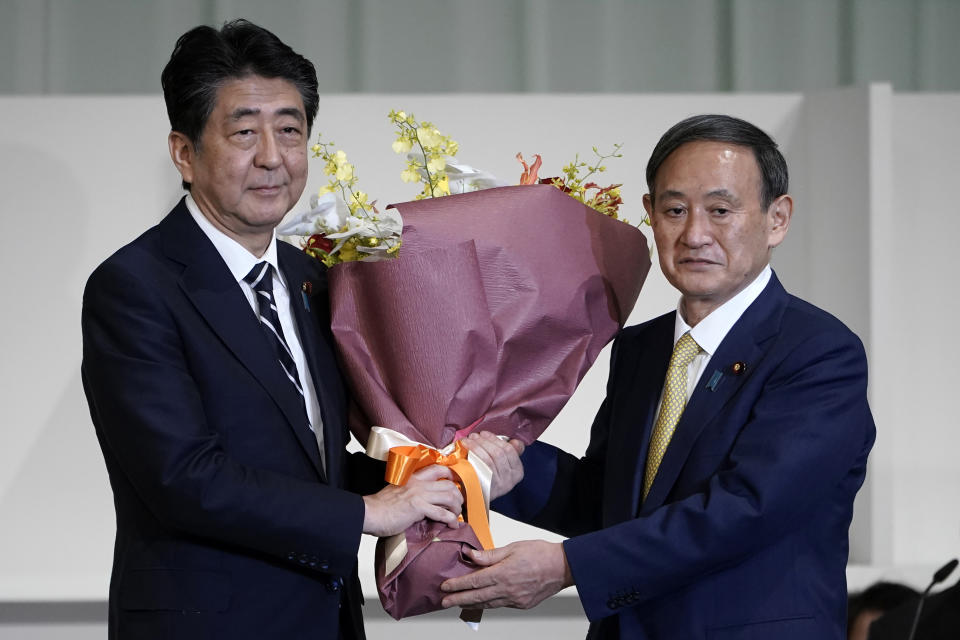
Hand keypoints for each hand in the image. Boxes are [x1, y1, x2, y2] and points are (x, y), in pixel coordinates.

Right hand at [362, 465, 462, 536]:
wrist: (370, 513)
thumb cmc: (380, 507)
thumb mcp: (397, 492)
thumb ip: (411, 493)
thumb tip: (424, 503)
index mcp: (412, 478)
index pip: (437, 469)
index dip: (451, 475)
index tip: (456, 484)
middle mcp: (418, 483)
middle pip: (448, 484)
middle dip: (458, 495)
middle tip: (459, 504)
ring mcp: (419, 494)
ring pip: (449, 496)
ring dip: (457, 507)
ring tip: (456, 515)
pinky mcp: (418, 508)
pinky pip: (442, 513)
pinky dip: (451, 520)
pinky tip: (453, 525)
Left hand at [439, 540, 572, 609]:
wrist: (562, 567)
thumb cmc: (540, 553)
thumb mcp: (513, 548)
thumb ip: (490, 555)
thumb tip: (471, 555)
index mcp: (503, 573)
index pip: (474, 581)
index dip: (458, 585)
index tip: (446, 586)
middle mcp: (507, 589)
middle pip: (477, 597)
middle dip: (458, 600)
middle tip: (444, 602)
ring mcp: (515, 599)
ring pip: (488, 604)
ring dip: (471, 604)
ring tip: (459, 603)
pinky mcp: (522, 604)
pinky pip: (500, 605)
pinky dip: (488, 603)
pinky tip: (482, 601)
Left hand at [461, 431, 524, 500]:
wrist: (474, 498)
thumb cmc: (488, 478)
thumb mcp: (502, 466)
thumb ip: (510, 453)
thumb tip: (515, 442)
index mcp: (517, 472)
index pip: (510, 450)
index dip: (495, 439)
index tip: (484, 433)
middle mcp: (510, 480)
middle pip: (499, 453)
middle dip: (485, 441)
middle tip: (474, 435)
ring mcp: (498, 485)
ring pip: (489, 459)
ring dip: (476, 445)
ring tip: (468, 440)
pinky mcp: (485, 488)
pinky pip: (480, 467)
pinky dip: (472, 454)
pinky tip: (465, 449)